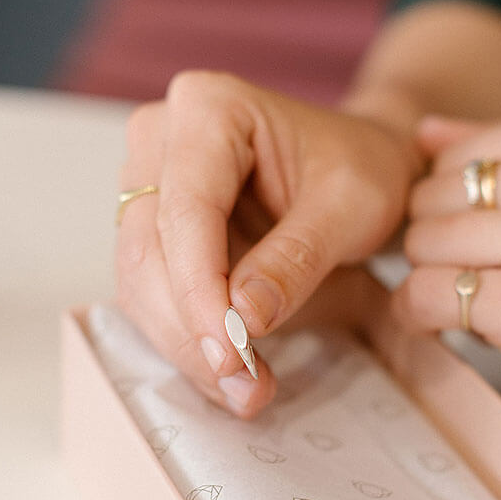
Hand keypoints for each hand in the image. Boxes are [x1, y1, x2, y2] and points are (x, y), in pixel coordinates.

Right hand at [116, 71, 419, 416]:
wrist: (355, 166)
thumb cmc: (360, 170)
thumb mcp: (350, 207)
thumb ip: (296, 258)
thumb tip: (242, 320)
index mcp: (207, 108)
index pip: (185, 210)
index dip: (201, 291)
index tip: (232, 355)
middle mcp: (160, 140)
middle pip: (149, 251)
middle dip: (192, 331)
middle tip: (244, 389)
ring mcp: (149, 184)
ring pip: (140, 281)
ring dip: (186, 346)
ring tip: (244, 390)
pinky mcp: (154, 228)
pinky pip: (152, 292)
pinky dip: (187, 338)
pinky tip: (229, 371)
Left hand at [392, 100, 500, 455]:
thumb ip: (499, 156)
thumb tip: (425, 131)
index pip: (450, 162)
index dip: (455, 214)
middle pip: (428, 201)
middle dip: (442, 249)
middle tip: (498, 280)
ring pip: (421, 246)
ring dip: (438, 284)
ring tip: (497, 302)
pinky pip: (424, 294)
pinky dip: (423, 317)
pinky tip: (464, 328)